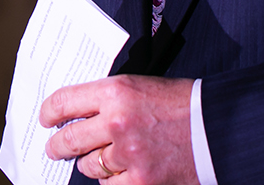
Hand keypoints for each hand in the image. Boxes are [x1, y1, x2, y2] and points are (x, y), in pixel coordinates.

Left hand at [41, 75, 198, 184]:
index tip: (45, 119)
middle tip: (55, 149)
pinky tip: (123, 172)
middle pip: (69, 139)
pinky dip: (114, 181)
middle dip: (57, 146)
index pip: (65, 102)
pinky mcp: (140, 181)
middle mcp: (117, 121)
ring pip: (89, 165)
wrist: (217, 127)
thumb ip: (110, 100)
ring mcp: (128, 154)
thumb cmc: (183, 104)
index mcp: (116, 91)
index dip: (49, 112)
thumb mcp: (142, 87)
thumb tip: (81, 114)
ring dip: (92, 164)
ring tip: (100, 159)